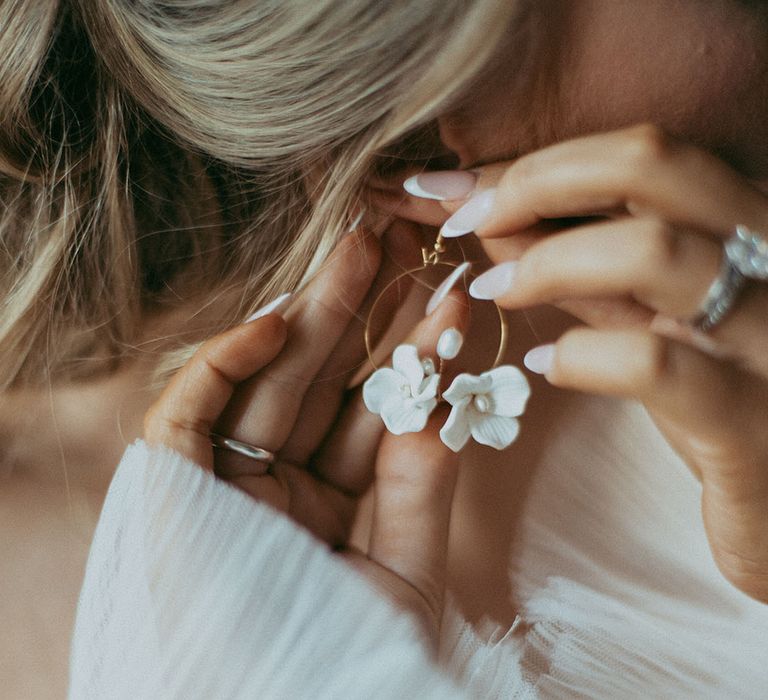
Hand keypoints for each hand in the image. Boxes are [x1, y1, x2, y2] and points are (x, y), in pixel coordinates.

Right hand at [144, 223, 468, 641]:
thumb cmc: (350, 663)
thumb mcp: (405, 572)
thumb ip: (421, 488)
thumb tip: (441, 402)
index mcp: (329, 507)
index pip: (374, 416)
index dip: (412, 359)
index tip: (449, 303)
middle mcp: (277, 485)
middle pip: (323, 383)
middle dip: (361, 314)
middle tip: (399, 247)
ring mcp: (225, 484)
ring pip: (267, 383)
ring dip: (309, 317)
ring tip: (360, 252)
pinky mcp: (170, 491)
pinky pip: (187, 415)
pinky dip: (222, 366)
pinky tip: (275, 320)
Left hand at [398, 124, 767, 602]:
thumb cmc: (716, 399)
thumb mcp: (649, 318)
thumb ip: (582, 267)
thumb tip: (495, 218)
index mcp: (744, 223)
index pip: (639, 154)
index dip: (535, 164)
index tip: (458, 192)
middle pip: (651, 164)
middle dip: (536, 181)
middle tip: (470, 222)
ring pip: (653, 251)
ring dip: (548, 262)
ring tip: (498, 290)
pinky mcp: (751, 420)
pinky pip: (654, 364)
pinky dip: (580, 355)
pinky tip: (547, 366)